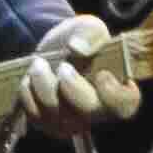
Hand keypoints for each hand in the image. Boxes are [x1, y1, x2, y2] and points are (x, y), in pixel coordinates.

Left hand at [19, 13, 137, 132]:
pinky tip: (31, 78)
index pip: (124, 106)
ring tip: (39, 63)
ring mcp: (72, 123)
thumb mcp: (90, 28)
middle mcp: (97, 113)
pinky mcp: (48, 124)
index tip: (102, 73)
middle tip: (63, 66)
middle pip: (88, 112)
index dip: (113, 94)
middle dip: (71, 86)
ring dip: (43, 84)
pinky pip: (35, 115)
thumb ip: (91, 33)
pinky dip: (28, 93)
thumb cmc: (80, 41)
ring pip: (56, 114)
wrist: (53, 49)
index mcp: (118, 91)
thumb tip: (78, 48)